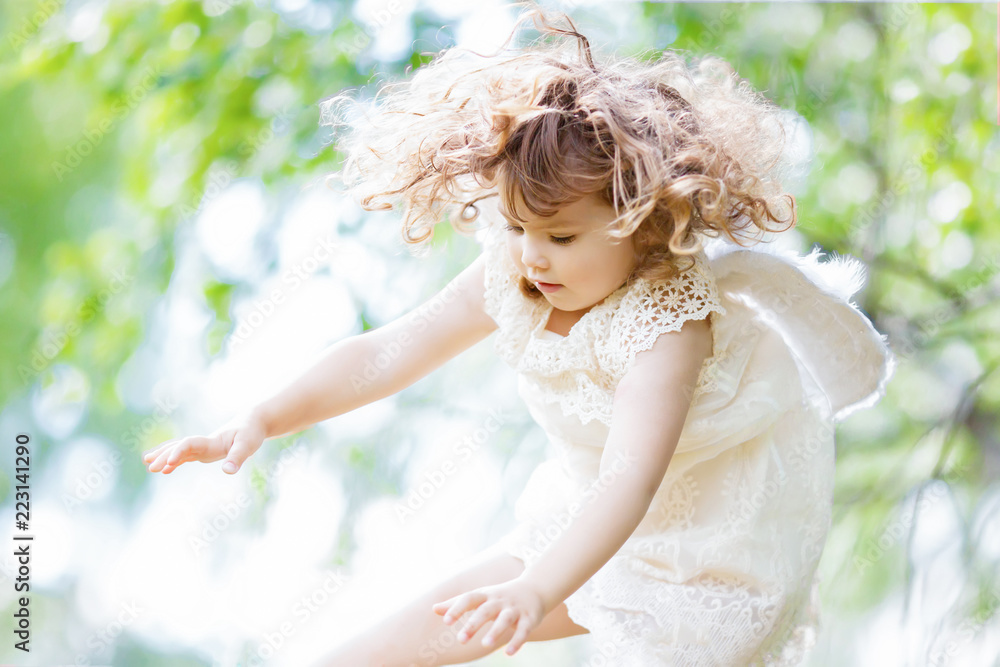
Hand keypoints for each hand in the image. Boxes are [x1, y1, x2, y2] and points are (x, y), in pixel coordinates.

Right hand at [142, 411, 267, 474]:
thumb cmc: (251, 433)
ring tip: (147, 464)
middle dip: (165, 456)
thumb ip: (237, 458)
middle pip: (180, 447)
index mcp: (212, 441)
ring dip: (165, 456)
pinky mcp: (205, 451)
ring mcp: (203, 447)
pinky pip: (186, 456)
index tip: (170, 462)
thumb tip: (227, 471)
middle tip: (150, 466)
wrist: (252, 422)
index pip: (190, 444)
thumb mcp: (248, 445)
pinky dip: (175, 461)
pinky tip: (165, 469)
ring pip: (180, 450)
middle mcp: (204, 443)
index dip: (179, 451)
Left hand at [431, 578, 547, 655]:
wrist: (535, 589)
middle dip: (474, 624)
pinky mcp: (529, 619)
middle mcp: (500, 601)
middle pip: (486, 610)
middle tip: (461, 640)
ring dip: (495, 631)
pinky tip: (509, 653)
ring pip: (505, 619)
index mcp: (486, 595)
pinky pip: (523, 630)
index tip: (446, 621)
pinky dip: (517, 641)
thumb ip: (457, 603)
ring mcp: (515, 609)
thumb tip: (433, 609)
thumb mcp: (480, 597)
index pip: (469, 599)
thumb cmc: (500, 596)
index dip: (457, 608)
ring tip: (485, 645)